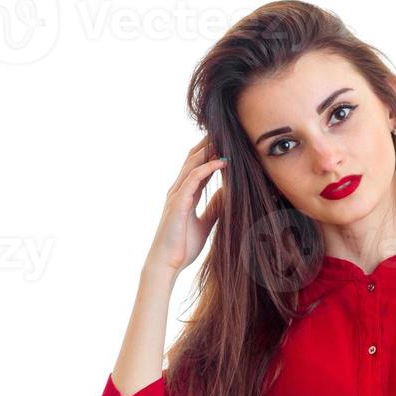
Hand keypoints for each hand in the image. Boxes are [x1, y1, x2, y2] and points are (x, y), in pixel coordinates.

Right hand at [146, 134, 226, 275]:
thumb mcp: (205, 224)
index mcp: (185, 195)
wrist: (167, 265)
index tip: (228, 142)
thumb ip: (214, 208)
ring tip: (225, 138)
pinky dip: (207, 168)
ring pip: (192, 164)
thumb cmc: (183, 247)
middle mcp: (178, 191)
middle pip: (193, 159)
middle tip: (226, 130)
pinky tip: (221, 161)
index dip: (211, 153)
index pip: (198, 167)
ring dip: (209, 150)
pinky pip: (193, 179)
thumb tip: (227, 194)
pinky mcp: (178, 203)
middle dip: (209, 144)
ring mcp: (176, 195)